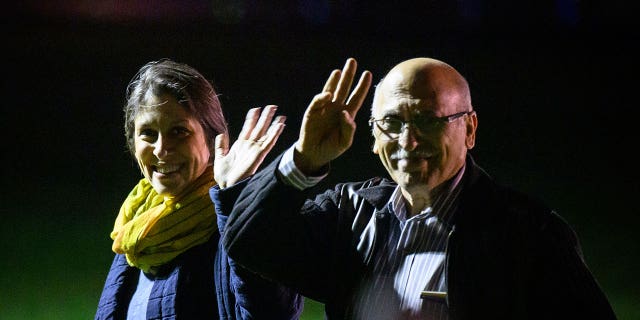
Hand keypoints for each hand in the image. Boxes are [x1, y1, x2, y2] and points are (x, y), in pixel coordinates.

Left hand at [214, 105, 285, 187]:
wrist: (226, 185)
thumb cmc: (224, 175)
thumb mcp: (220, 157)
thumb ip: (221, 145)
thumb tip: (221, 134)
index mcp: (240, 145)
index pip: (248, 128)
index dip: (252, 118)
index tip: (256, 109)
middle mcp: (250, 146)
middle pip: (259, 128)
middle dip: (265, 117)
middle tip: (272, 106)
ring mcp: (255, 150)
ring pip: (266, 134)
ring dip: (273, 124)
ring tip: (280, 115)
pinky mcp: (259, 155)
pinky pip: (268, 143)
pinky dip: (275, 134)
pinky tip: (280, 126)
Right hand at [295, 58, 371, 173]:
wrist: (314, 155)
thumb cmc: (331, 148)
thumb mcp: (345, 142)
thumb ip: (348, 129)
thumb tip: (345, 113)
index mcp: (347, 114)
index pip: (356, 97)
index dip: (362, 86)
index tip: (368, 74)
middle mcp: (336, 108)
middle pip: (344, 88)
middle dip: (348, 75)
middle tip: (352, 61)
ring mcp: (324, 109)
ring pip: (330, 90)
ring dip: (333, 80)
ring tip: (339, 71)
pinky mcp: (312, 112)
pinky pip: (318, 102)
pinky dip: (322, 97)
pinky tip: (328, 94)